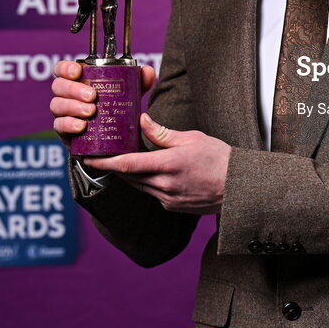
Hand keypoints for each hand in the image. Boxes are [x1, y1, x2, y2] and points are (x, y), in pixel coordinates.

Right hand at [49, 60, 156, 146]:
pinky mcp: (65, 133)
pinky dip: (69, 124)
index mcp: (78, 83)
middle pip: (58, 86)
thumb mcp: (129, 97)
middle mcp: (67, 97)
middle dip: (73, 89)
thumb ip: (138, 83)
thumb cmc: (116, 112)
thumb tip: (147, 71)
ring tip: (91, 111)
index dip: (65, 68)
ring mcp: (63, 115)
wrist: (115, 143)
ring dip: (72, 106)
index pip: (62, 70)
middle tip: (92, 95)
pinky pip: (59, 126)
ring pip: (56, 105)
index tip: (78, 71)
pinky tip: (81, 126)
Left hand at [82, 114, 231, 214]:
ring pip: (139, 186)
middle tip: (99, 155)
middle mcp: (165, 185)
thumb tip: (140, 120)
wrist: (239, 188)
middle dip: (113, 167)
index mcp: (168, 164)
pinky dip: (147, 183)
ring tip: (122, 161)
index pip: (128, 165)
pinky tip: (151, 173)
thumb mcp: (192, 138)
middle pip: (129, 177)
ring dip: (130, 175)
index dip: (105, 163)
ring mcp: (168, 199)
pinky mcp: (172, 207)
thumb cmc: (219, 158)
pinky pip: (152, 194)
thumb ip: (162, 133)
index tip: (88, 158)